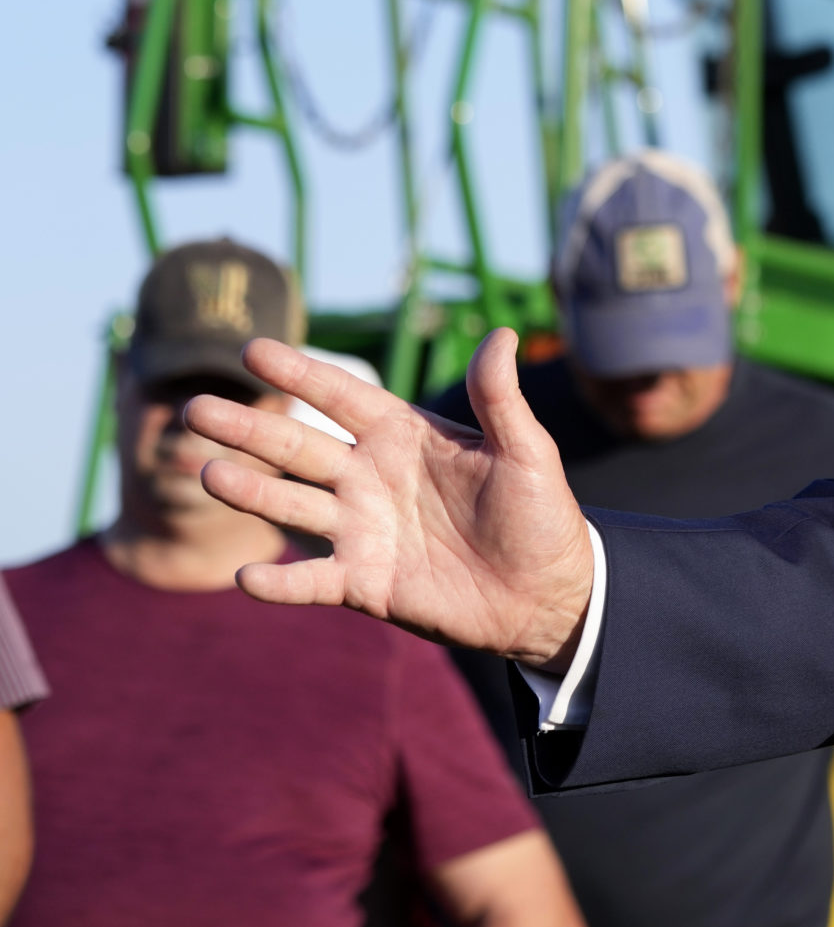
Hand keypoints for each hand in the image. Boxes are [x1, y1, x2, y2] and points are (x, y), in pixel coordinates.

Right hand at [185, 330, 593, 668]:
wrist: (546, 593)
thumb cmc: (541, 514)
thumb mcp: (526, 451)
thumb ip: (501, 399)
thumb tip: (504, 334)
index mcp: (405, 437)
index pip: (344, 397)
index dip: (301, 373)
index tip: (254, 350)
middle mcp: (372, 478)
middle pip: (299, 447)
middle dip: (250, 428)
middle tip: (196, 408)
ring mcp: (363, 530)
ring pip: (293, 505)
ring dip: (250, 491)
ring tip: (207, 473)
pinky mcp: (365, 582)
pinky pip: (312, 580)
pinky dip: (280, 582)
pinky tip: (247, 576)